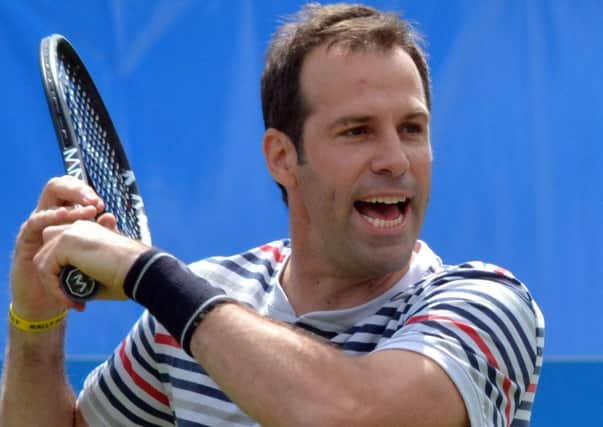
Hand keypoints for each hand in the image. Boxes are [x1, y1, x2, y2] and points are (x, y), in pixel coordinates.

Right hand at [11, 176, 104, 318]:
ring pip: (49, 201)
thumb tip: (110, 217)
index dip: (87, 193)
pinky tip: (65, 216)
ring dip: (69, 204)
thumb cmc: (74, 276)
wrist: (53, 303)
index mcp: (68, 216)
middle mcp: (51, 217)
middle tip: (94, 203)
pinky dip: (50, 216)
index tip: (102, 205)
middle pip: (59, 187)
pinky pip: (35, 222)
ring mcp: (37, 226)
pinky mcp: (26, 240)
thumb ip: (99, 235)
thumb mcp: (92, 254)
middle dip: (77, 190)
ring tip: (87, 211)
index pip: (75, 191)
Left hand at [34, 219, 148, 306]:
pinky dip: (54, 288)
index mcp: (89, 230)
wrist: (141, 270)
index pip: (61, 249)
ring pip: (43, 261)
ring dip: (53, 285)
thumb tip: (67, 289)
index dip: (65, 272)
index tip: (81, 295)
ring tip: (72, 302)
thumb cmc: (128, 274)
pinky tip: (71, 301)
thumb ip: (81, 275)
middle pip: (47, 252)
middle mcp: (78, 227)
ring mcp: (70, 233)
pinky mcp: (65, 243)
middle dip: (53, 277)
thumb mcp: (101, 273)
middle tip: (72, 299)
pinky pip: (45, 269)